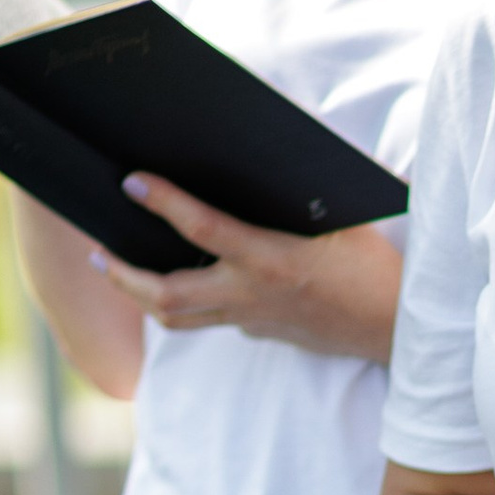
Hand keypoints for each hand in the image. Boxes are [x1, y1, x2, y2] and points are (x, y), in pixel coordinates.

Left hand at [97, 175, 401, 364]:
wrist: (396, 328)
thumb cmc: (371, 265)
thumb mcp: (335, 218)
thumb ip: (288, 197)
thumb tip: (248, 160)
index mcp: (272, 259)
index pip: (203, 229)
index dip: (164, 204)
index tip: (132, 182)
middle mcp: (253, 296)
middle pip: (167, 296)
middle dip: (123, 276)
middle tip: (98, 253)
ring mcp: (253, 321)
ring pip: (179, 319)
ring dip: (141, 296)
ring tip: (116, 271)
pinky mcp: (260, 334)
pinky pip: (210, 319)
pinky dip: (185, 301)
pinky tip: (175, 280)